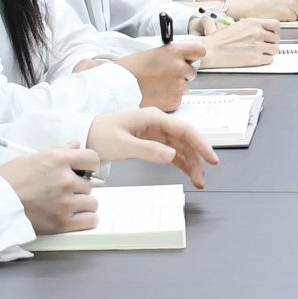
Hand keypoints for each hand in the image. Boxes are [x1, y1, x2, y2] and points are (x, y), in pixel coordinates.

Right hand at [0, 148, 100, 234]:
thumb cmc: (7, 180)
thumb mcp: (31, 157)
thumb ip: (58, 150)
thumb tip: (76, 145)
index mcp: (58, 160)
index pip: (92, 158)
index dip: (89, 165)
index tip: (84, 171)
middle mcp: (65, 180)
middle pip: (89, 184)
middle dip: (78, 188)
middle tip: (63, 192)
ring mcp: (65, 202)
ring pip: (92, 202)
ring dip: (82, 204)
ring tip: (66, 205)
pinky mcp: (62, 223)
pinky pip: (90, 220)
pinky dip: (86, 219)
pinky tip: (75, 217)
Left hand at [88, 109, 216, 188]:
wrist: (85, 134)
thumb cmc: (100, 135)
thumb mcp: (122, 145)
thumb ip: (148, 150)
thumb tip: (172, 155)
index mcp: (154, 118)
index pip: (185, 130)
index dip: (201, 145)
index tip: (212, 159)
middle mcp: (158, 123)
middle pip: (186, 140)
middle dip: (197, 158)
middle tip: (203, 178)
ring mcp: (156, 132)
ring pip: (182, 147)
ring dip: (191, 163)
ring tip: (198, 180)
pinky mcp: (152, 142)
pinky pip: (172, 152)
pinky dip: (181, 162)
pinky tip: (189, 173)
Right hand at [112, 41, 197, 109]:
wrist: (118, 87)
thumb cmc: (130, 69)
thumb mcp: (153, 53)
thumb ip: (171, 55)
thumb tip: (182, 59)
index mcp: (174, 52)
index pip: (200, 51)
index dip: (194, 56)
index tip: (190, 59)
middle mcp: (180, 68)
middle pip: (192, 71)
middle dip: (182, 74)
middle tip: (166, 76)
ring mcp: (178, 85)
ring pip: (185, 87)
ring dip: (175, 87)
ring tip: (157, 86)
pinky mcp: (175, 101)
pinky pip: (178, 99)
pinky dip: (170, 99)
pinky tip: (157, 95)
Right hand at [200, 18, 281, 67]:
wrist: (211, 50)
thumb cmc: (220, 39)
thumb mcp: (238, 25)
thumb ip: (252, 26)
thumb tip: (261, 30)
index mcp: (253, 23)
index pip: (275, 25)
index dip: (274, 30)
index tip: (271, 34)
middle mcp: (257, 33)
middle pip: (276, 38)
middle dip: (271, 42)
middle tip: (265, 45)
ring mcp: (257, 46)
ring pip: (275, 49)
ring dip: (270, 51)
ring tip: (262, 52)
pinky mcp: (255, 59)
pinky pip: (269, 60)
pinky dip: (266, 60)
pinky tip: (258, 58)